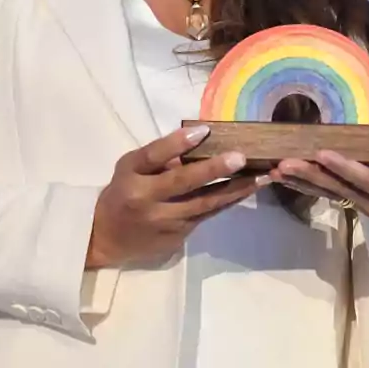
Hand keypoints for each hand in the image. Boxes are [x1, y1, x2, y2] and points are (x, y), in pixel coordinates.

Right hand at [86, 125, 267, 267]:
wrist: (106, 239)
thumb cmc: (122, 193)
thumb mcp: (130, 168)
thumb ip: (159, 156)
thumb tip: (199, 139)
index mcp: (132, 177)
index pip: (154, 156)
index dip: (177, 143)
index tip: (204, 130)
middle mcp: (148, 200)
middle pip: (183, 183)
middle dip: (214, 169)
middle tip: (242, 157)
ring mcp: (166, 221)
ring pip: (205, 203)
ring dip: (236, 189)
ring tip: (262, 176)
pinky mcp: (179, 236)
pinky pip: (208, 215)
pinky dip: (229, 201)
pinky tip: (249, 189)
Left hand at [273, 149, 368, 260]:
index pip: (365, 179)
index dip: (343, 167)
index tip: (322, 153)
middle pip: (339, 189)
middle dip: (310, 175)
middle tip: (284, 163)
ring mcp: (368, 207)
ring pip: (331, 194)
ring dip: (304, 183)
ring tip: (277, 172)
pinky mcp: (363, 204)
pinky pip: (334, 195)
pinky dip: (312, 187)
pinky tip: (294, 179)